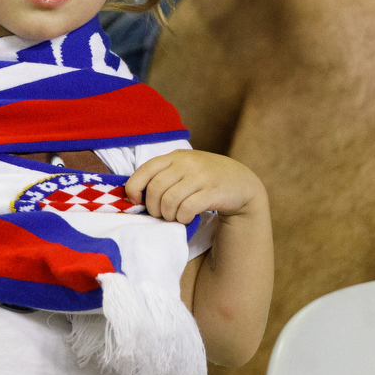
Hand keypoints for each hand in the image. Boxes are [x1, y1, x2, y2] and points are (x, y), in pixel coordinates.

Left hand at [124, 149, 263, 224]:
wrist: (240, 182)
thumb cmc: (204, 178)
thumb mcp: (184, 168)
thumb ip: (163, 175)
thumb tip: (133, 195)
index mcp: (175, 156)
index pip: (145, 169)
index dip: (134, 188)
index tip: (136, 201)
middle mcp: (187, 163)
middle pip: (156, 188)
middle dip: (153, 207)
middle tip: (160, 214)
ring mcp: (201, 176)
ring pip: (170, 200)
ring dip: (168, 215)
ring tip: (173, 217)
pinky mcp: (213, 191)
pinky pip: (188, 208)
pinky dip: (183, 217)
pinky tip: (186, 218)